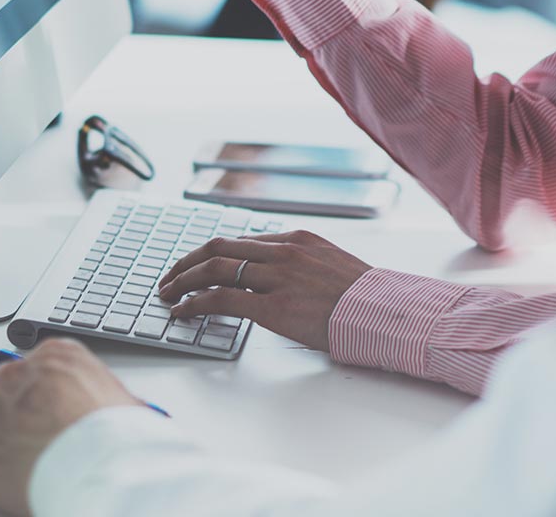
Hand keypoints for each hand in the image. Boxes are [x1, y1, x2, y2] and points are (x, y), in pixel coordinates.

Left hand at [0, 340, 141, 515]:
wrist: (102, 471)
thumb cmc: (119, 442)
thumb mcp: (126, 403)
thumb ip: (105, 397)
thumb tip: (123, 411)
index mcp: (57, 357)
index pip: (30, 363)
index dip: (32, 388)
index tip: (36, 403)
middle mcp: (19, 374)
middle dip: (6, 404)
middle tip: (20, 427)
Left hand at [155, 230, 372, 350]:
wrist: (387, 315)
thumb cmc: (365, 300)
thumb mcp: (331, 267)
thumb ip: (302, 267)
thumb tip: (278, 281)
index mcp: (297, 240)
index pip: (241, 241)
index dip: (211, 254)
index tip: (196, 266)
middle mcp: (283, 252)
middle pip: (219, 248)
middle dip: (187, 262)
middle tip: (170, 277)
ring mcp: (278, 277)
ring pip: (214, 269)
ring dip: (183, 281)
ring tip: (168, 294)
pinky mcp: (274, 306)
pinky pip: (222, 299)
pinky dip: (195, 303)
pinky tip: (183, 312)